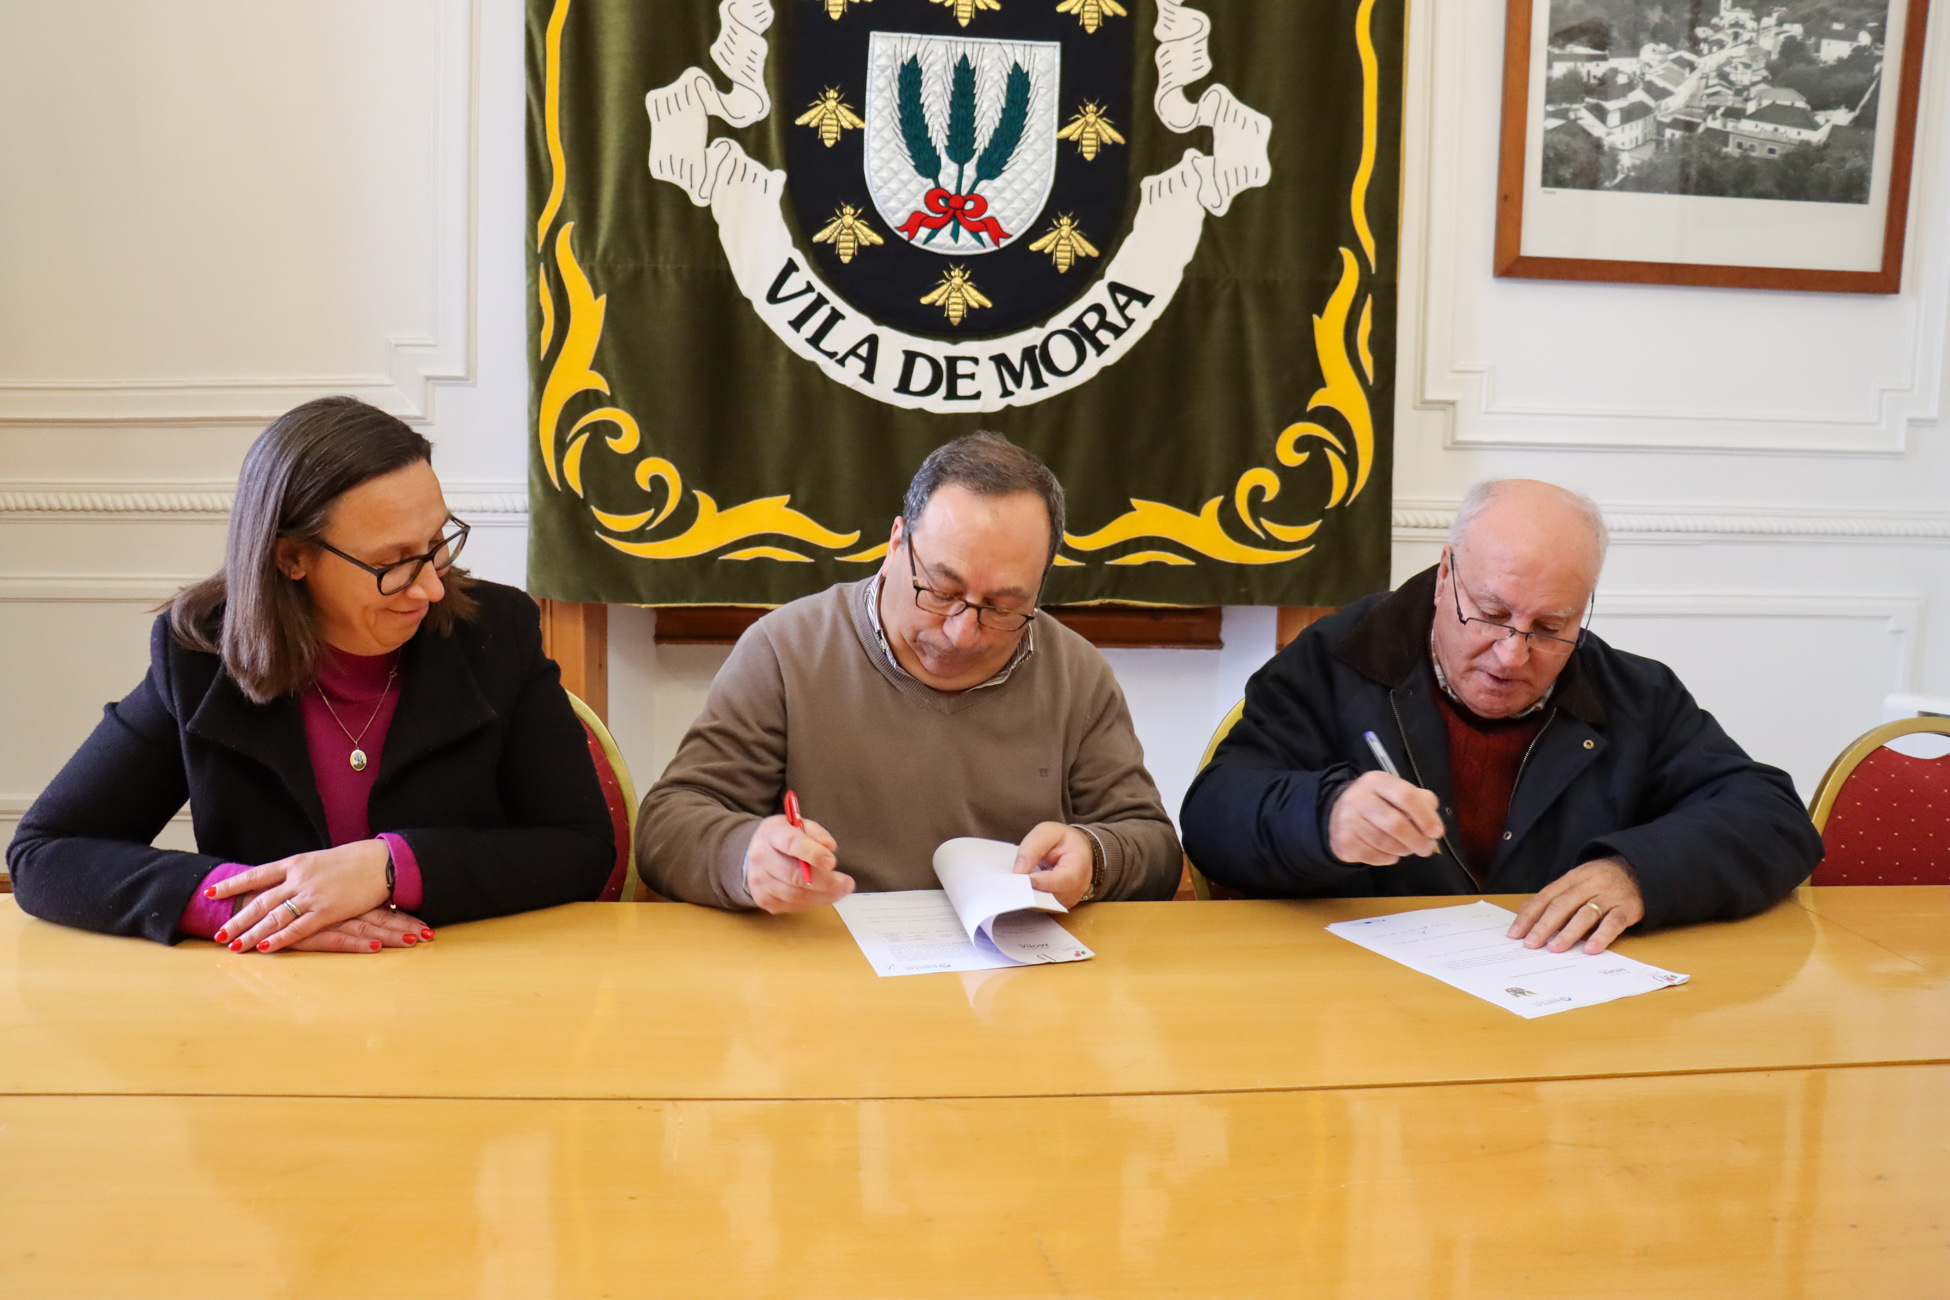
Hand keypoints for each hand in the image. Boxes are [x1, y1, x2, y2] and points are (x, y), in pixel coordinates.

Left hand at [208, 840, 393, 952]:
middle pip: (260, 901)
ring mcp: (311, 895)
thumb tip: (283, 882)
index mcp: (296, 863)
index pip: (256, 875)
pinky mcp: (327, 911)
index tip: (212, 893)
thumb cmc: (355, 860)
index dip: (232, 885)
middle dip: (238, 919)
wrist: (382, 861)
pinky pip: (297, 928)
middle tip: (219, 934)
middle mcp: (298, 879)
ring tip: (233, 945)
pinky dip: (279, 939)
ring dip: (251, 933)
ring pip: (273, 917)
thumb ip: (300, 872)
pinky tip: (264, 948)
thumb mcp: (321, 860)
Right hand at [284, 907, 433, 952]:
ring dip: (390, 935)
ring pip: (364, 928)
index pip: (381, 908)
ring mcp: (325, 920)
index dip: (404, 918)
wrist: (246, 899)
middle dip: (405, 927)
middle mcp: (338, 908)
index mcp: (342, 899)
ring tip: (413, 942)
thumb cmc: (284, 900)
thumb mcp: (315, 899)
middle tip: (429, 935)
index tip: (426, 926)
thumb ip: (338, 904)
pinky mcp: (310, 934)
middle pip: (378, 918)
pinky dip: (358, 944)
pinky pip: (338, 940)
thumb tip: (363, 911)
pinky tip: (375, 948)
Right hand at [743, 814, 851, 913]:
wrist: (754, 854)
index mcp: (771, 834)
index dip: (813, 853)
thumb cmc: (784, 838)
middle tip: (847, 884)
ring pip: (795, 895)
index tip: (832, 862)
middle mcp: (761, 858)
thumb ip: (816, 833)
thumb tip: (830, 847)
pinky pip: (792, 906)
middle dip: (826, 882)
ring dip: (823, 896)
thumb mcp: (800, 825)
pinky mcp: (763, 900)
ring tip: (841, 891)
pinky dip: (812, 903)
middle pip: (794, 875)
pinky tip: (825, 896)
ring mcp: (759, 882)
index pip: (791, 843)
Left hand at [1012, 822, 1092, 907]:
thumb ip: (1032, 848)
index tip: (1022, 877)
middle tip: (1011, 882)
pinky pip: (1042, 906)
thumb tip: (1019, 870)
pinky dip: (1030, 897)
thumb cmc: (1063, 840)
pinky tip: (1021, 886)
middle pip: (1051, 897)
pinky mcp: (1059, 904)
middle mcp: (1077, 888)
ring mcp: (1069, 899)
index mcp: (1079, 866)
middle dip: (1029, 890)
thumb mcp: (1047, 832)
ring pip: (1044, 905)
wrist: (1076, 848)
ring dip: (1028, 895)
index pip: (1063, 880)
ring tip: (1015, 882)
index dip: (1041, 881)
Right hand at [1328, 772, 1443, 864]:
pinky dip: (1389, 858)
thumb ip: (1419, 800)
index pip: (1406, 796)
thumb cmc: (1376, 803)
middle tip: (1426, 849)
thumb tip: (1434, 823)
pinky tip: (1389, 852)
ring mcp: (1349, 821)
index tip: (1437, 832)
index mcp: (1376, 781)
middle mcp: (1359, 798)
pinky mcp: (1345, 842)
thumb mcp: (1395, 792)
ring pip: (1386, 843)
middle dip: (1416, 840)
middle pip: (1395, 824)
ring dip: (1403, 850)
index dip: (1425, 816)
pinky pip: (1376, 856)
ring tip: (1407, 849)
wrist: (1337, 815)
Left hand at [1507, 858, 1644, 954]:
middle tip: (1531, 943)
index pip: (1546, 897)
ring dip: (1568, 932)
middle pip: (1562, 905)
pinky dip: (1601, 936)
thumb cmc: (1599, 881)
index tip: (1515, 933)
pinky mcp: (1627, 908)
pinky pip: (1613, 923)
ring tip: (1554, 948)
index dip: (1529, 915)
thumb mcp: (1575, 882)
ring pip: (1585, 914)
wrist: (1638, 869)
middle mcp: (1588, 885)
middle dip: (1544, 925)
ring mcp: (1608, 896)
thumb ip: (1552, 898)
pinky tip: (1590, 949)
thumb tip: (1524, 912)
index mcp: (1571, 879)